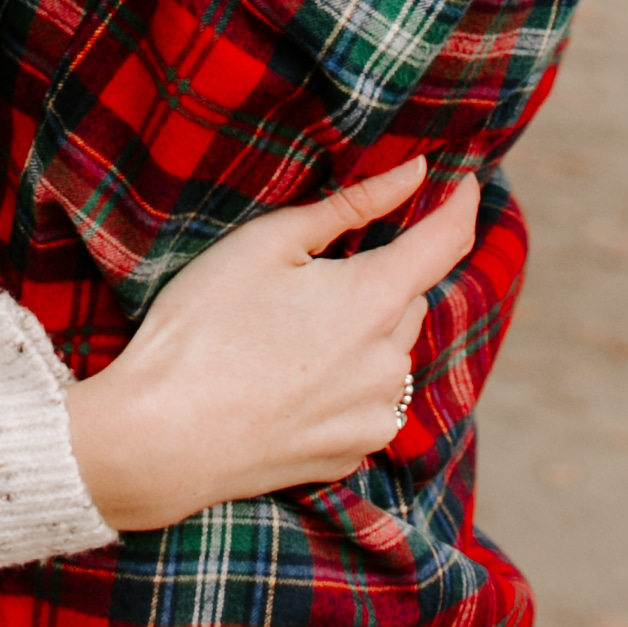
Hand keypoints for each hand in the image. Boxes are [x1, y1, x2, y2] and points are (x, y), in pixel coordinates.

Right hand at [63, 160, 480, 531]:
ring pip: (390, 352)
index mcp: (374, 302)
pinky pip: (369, 400)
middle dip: (379, 277)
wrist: (162, 437)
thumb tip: (415, 172)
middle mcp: (390, 365)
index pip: (447, 241)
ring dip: (364, 332)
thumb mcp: (268, 244)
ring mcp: (375, 418)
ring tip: (288, 332)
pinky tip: (288, 379)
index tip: (465, 179)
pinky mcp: (352, 455)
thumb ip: (352, 205)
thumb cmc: (205, 325)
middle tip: (312, 273)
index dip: (461, 203)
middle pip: (408, 298)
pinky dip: (346, 381)